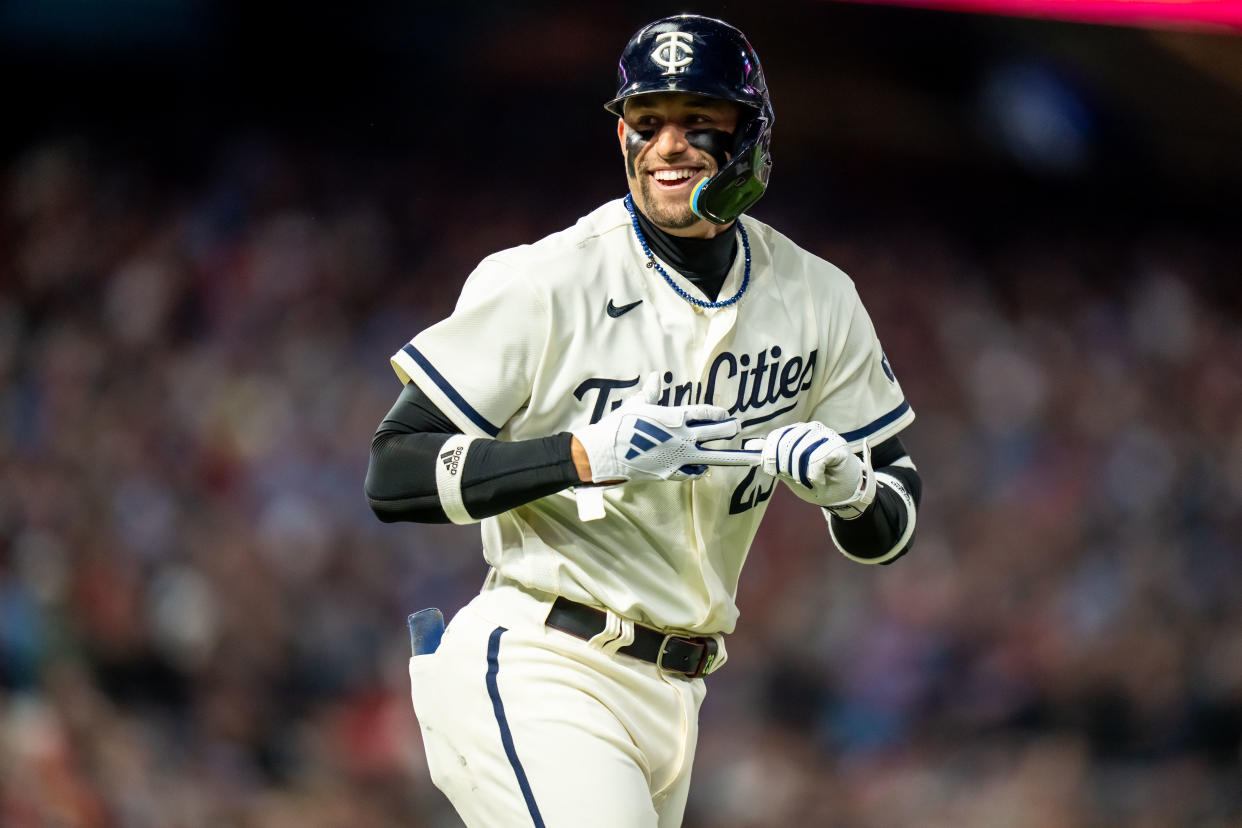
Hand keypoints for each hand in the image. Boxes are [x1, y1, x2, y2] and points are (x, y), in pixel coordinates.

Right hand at [572, 374, 758, 483]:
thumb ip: (651, 393)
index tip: (726, 415)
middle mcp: (681, 438)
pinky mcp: (669, 473)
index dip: (717, 414)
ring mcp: (677, 457)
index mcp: (674, 418)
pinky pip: (691, 473)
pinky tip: (704, 469)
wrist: (603, 454)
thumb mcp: (636, 405)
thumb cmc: (618, 426)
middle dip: (728, 430)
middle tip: (738, 428)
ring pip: (710, 457)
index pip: (704, 413)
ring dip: (728, 456)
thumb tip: (655, 377)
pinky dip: (699, 470)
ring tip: (745, 457)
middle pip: (714, 433)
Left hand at [760, 422, 875, 517]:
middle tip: (799, 480)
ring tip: (811, 480)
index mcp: (798, 431)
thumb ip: (771, 456)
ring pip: (800, 454)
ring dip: (802, 475)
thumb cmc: (816, 478)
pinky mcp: (839, 446)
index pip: (775, 438)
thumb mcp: (788, 469)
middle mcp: (812, 429)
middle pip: (786, 447)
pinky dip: (815, 476)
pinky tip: (821, 479)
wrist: (843, 491)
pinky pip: (816, 461)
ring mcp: (827, 435)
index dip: (770, 458)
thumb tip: (749, 446)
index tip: (776, 473)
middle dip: (788, 470)